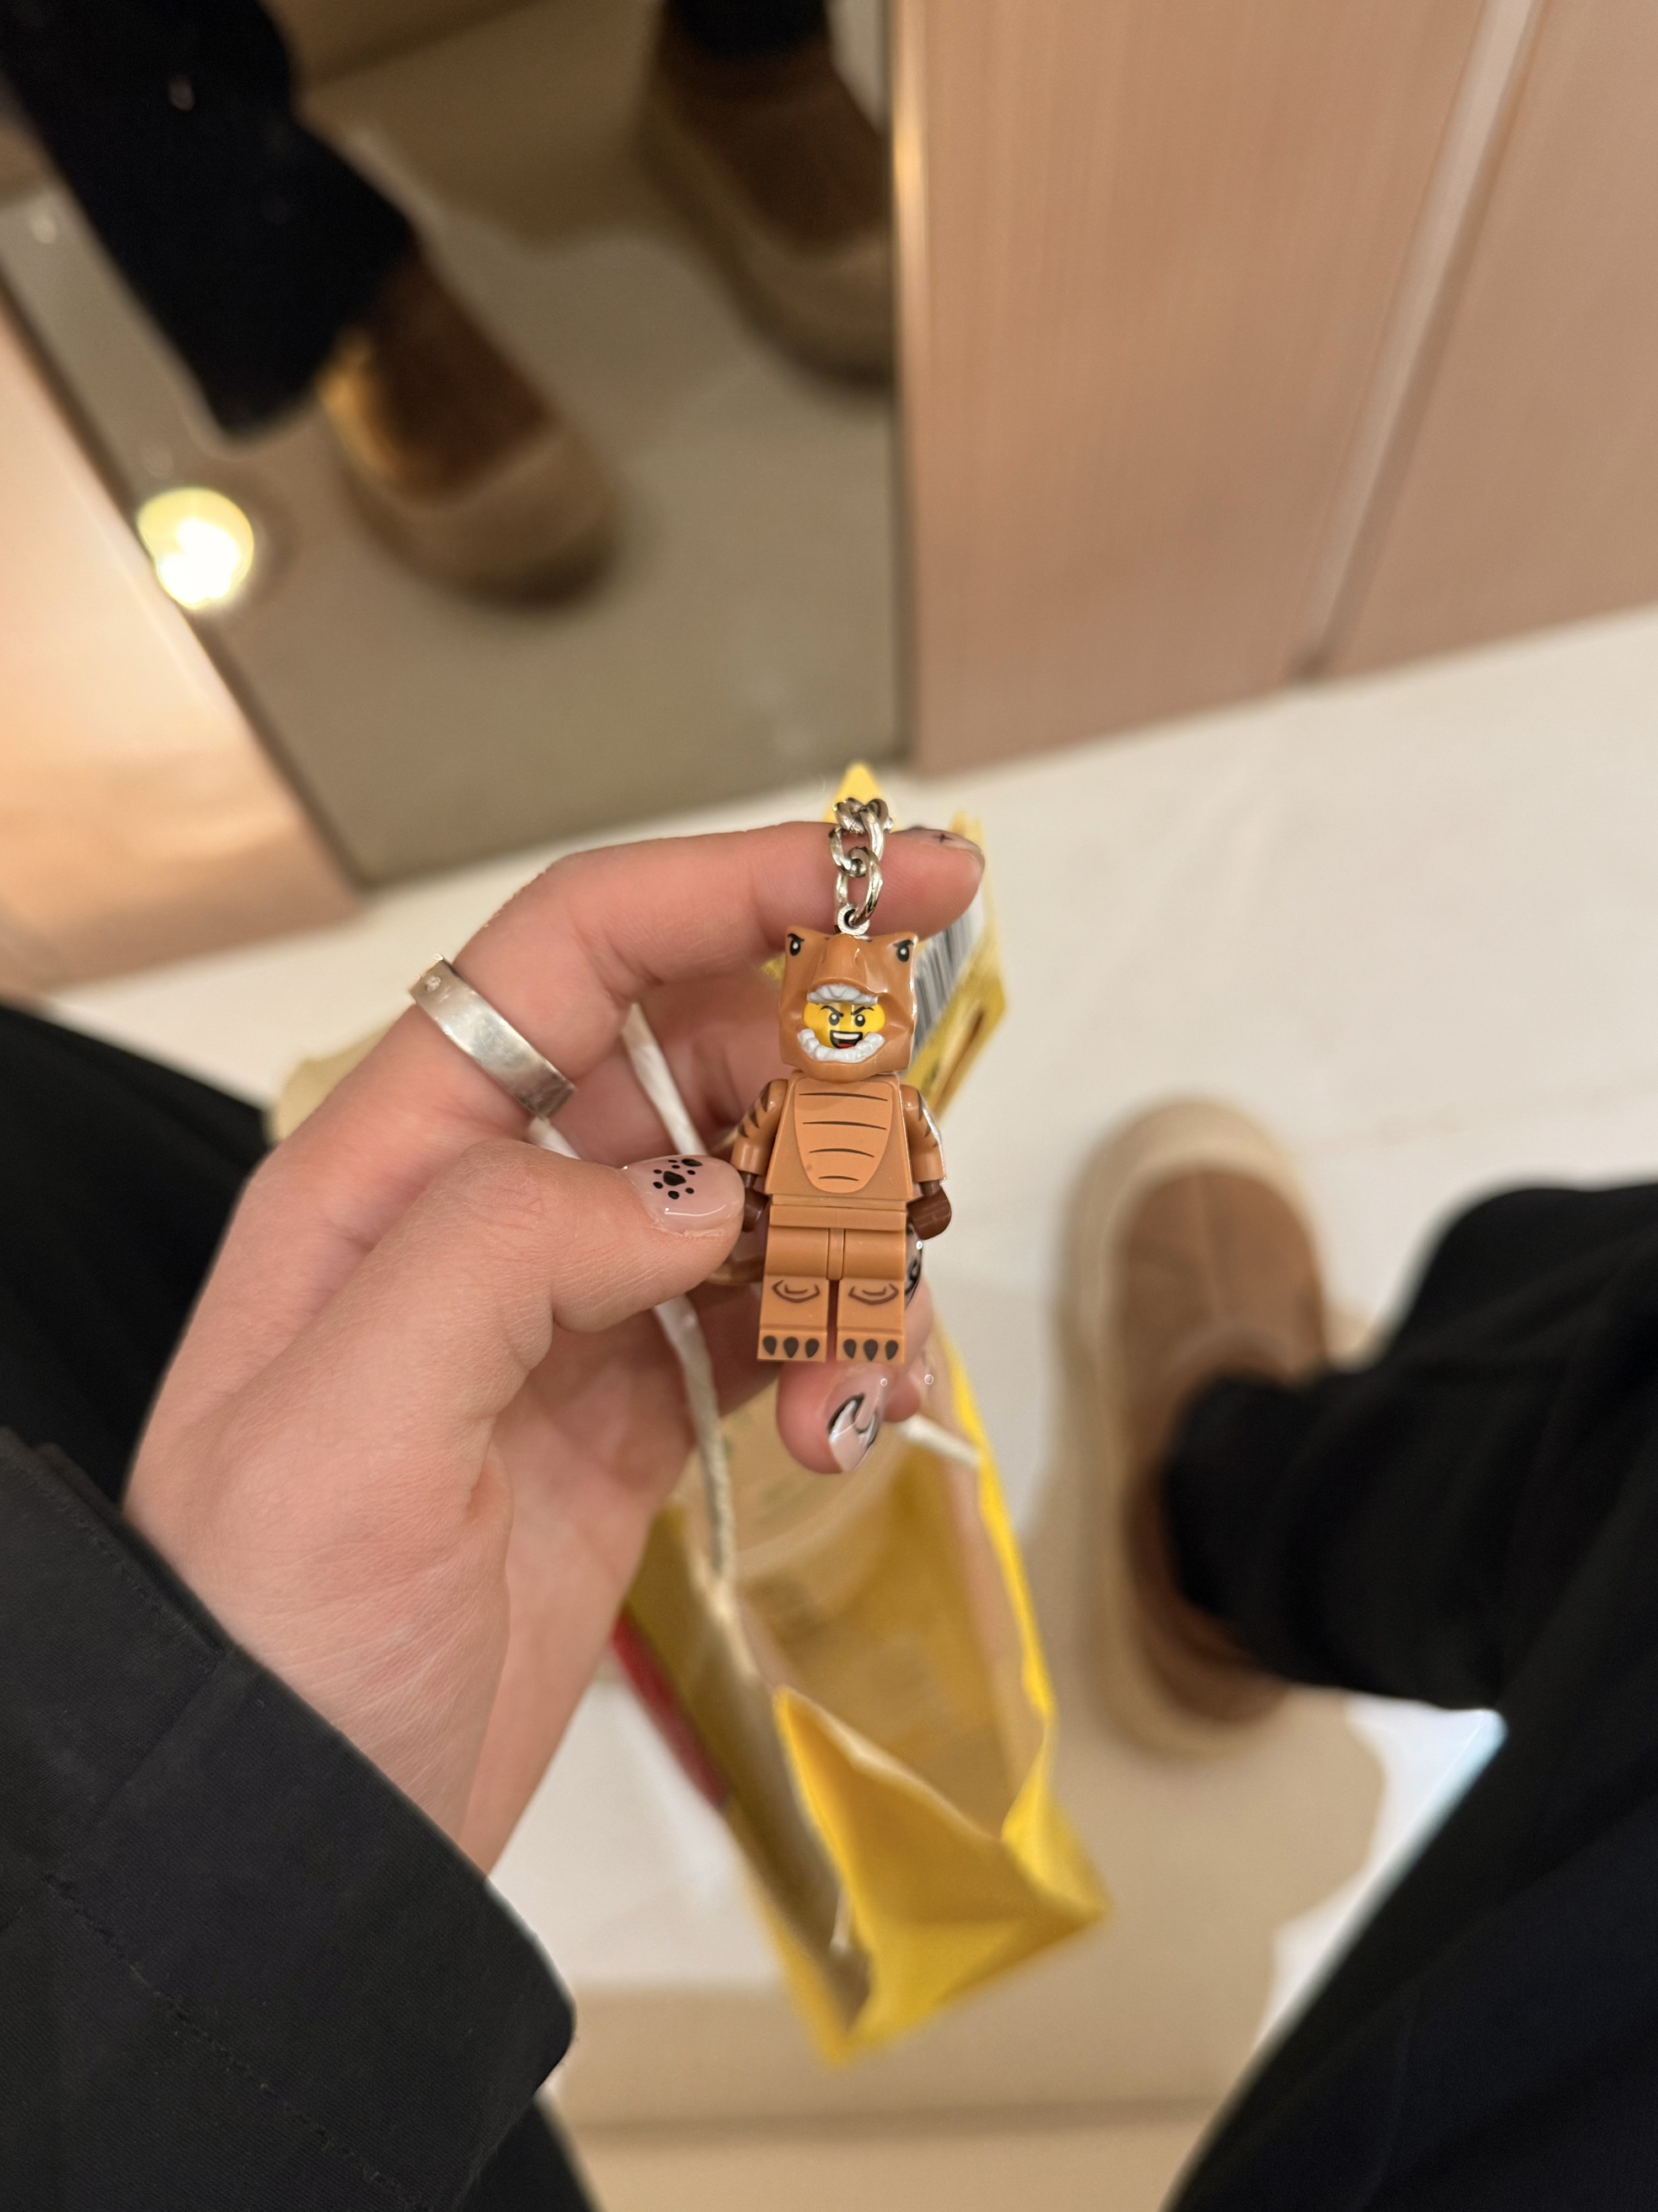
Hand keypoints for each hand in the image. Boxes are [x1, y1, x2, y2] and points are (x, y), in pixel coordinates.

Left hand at [125, 825, 981, 1867]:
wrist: (302, 1835)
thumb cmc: (274, 1639)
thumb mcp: (345, 1431)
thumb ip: (502, 1256)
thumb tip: (688, 1192)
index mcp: (391, 1163)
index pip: (575, 953)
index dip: (738, 887)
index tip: (904, 874)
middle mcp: (487, 1208)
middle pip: (701, 1064)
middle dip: (826, 1098)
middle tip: (900, 1183)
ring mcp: (571, 1308)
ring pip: (761, 1194)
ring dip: (845, 1251)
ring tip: (854, 1364)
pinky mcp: (634, 1407)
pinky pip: (774, 1321)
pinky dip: (835, 1351)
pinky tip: (834, 1430)